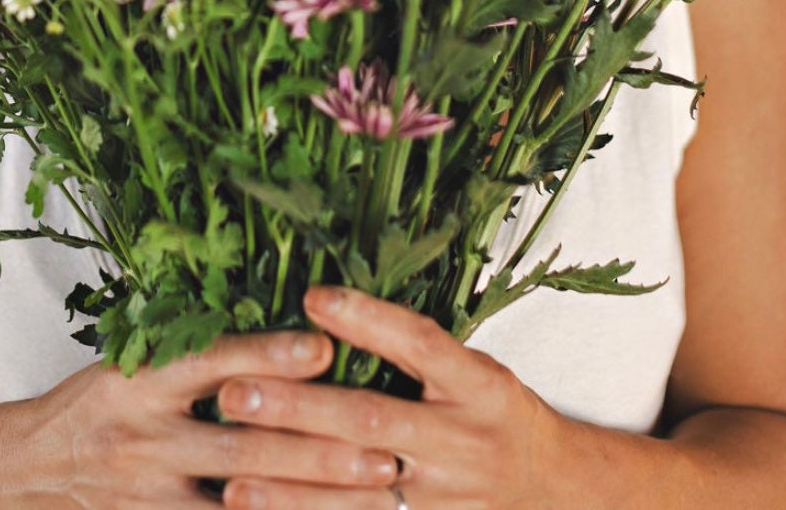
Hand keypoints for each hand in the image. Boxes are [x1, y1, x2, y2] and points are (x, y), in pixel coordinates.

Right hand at [4, 324, 400, 506]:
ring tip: (372, 495)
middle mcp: (147, 434)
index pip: (215, 361)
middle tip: (382, 450)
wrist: (27, 466)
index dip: (271, 355)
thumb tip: (279, 332)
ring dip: (312, 500)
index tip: (326, 348)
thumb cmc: (96, 400)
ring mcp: (150, 490)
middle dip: (319, 448)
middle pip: (245, 443)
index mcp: (143, 376)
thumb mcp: (133, 357)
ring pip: (244, 500)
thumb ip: (196, 350)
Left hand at [213, 286, 561, 508]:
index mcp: (477, 384)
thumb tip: (327, 303)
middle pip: (373, 419)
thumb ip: (413, 346)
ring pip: (360, 490)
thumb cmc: (497, 414)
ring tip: (232, 476)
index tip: (311, 296)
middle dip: (300, 409)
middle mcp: (461, 438)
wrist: (552, 490)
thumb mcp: (475, 368)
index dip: (367, 319)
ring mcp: (444, 496)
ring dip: (293, 487)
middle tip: (234, 393)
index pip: (420, 343)